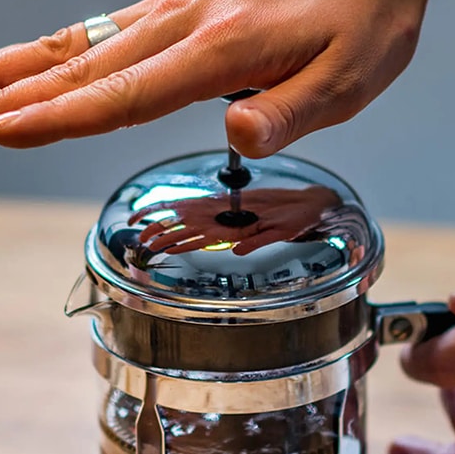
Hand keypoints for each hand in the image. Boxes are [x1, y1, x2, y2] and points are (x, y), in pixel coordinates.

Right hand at [0, 0, 454, 156]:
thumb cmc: (366, 16)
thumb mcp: (350, 77)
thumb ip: (291, 110)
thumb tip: (239, 137)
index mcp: (222, 48)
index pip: (127, 94)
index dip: (62, 119)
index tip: (1, 133)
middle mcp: (184, 23)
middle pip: (79, 68)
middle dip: (5, 98)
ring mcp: (172, 11)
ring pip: (74, 45)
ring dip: (6, 71)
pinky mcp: (175, 10)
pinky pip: (96, 31)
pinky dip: (44, 48)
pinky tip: (11, 60)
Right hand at [133, 186, 340, 255]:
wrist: (313, 203)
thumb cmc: (301, 215)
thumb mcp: (287, 229)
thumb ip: (264, 238)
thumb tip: (239, 250)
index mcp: (237, 215)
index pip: (196, 222)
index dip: (173, 231)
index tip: (154, 240)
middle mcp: (229, 213)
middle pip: (187, 222)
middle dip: (163, 231)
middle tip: (142, 242)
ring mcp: (230, 211)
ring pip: (190, 218)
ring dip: (168, 227)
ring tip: (146, 236)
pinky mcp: (234, 210)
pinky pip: (204, 212)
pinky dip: (184, 218)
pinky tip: (171, 224)